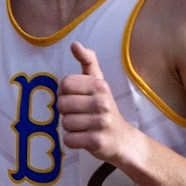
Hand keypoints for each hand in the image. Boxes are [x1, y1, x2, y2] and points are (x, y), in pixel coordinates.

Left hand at [59, 41, 129, 159]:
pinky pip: (69, 139)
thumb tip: (75, 44)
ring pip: (64, 123)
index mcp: (100, 85)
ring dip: (70, 127)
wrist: (122, 139)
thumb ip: (87, 61)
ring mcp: (101, 123)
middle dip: (67, 111)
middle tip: (81, 114)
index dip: (66, 92)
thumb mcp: (99, 82)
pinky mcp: (96, 141)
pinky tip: (84, 137)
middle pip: (62, 104)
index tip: (77, 98)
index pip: (65, 84)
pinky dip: (72, 140)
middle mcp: (102, 103)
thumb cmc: (104, 107)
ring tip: (84, 126)